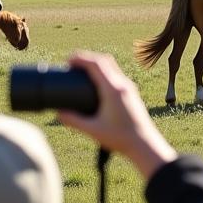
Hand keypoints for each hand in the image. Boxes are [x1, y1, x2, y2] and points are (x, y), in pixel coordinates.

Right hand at [57, 52, 176, 180]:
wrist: (144, 144)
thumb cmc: (120, 138)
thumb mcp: (92, 130)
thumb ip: (73, 121)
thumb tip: (58, 113)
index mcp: (113, 89)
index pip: (96, 64)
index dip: (80, 58)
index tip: (67, 60)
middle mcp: (123, 85)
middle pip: (104, 60)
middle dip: (87, 58)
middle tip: (71, 64)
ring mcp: (129, 88)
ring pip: (112, 66)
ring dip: (96, 64)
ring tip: (82, 71)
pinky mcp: (132, 93)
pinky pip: (116, 74)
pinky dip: (104, 71)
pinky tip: (97, 81)